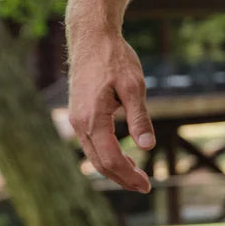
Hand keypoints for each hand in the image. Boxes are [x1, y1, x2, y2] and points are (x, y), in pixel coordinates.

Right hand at [68, 33, 155, 193]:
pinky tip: (123, 158)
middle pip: (99, 163)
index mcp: (93, 118)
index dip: (128, 175)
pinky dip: (106, 156)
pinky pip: (91, 143)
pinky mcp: (79, 114)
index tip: (147, 185)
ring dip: (114, 169)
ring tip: (136, 177)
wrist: (91, 38)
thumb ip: (139, 118)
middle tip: (145, 186)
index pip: (110, 158)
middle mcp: (80, 123)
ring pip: (93, 155)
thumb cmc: (115, 59)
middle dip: (122, 178)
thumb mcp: (134, 86)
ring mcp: (76, 119)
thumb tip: (147, 146)